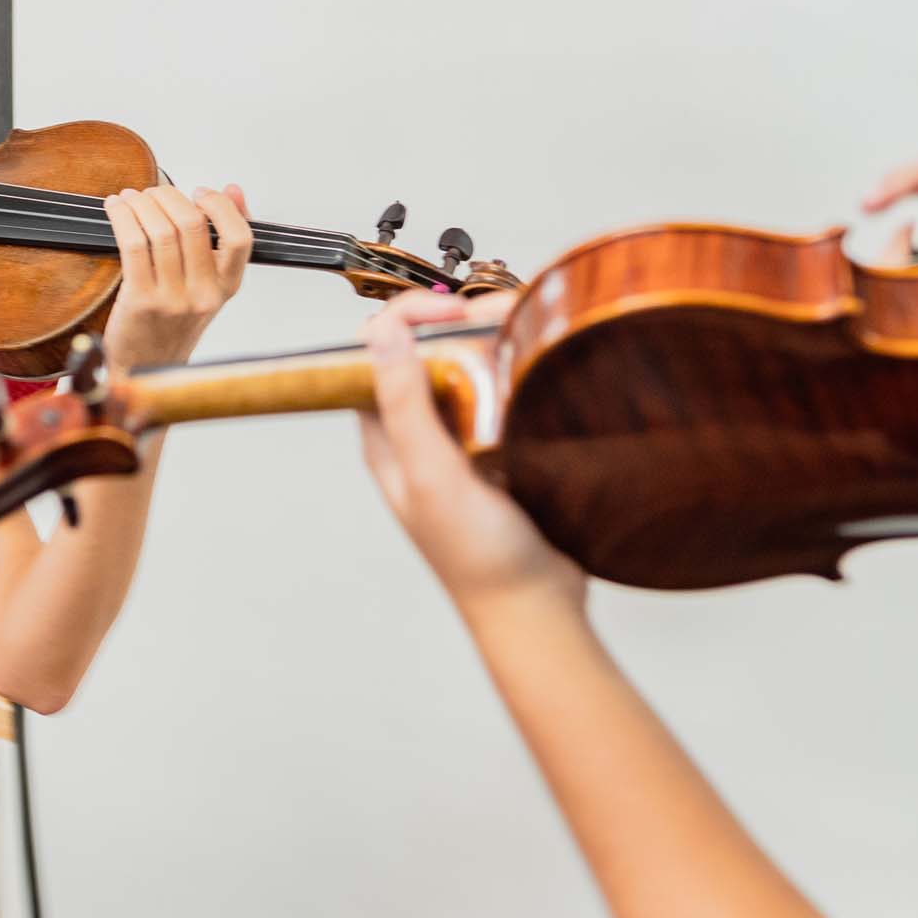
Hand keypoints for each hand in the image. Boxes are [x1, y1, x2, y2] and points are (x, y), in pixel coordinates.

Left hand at [99, 182, 250, 369]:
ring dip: (142, 203)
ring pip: (161, 231)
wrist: (142, 368)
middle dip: (169, 196)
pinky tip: (117, 209)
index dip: (220, 206)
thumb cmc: (171, 324)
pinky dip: (123, 218)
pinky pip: (134, 245)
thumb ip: (222, 239)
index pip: (240, 238)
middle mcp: (203, 295)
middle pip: (192, 225)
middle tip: (154, 192)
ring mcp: (172, 299)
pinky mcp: (140, 300)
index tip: (201, 192)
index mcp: (225, 288)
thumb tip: (234, 190)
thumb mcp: (207, 286)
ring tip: (132, 198)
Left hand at [359, 292, 582, 616]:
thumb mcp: (433, 476)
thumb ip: (404, 405)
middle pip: (426, 351)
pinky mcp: (502, 447)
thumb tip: (379, 335)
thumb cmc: (478, 558)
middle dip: (460, 320)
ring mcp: (462, 440)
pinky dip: (520, 370)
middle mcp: (420, 433)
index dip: (408, 317)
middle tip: (500, 318)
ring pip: (469, 366)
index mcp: (388, 438)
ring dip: (494, 341)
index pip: (377, 352)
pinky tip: (539, 370)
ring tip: (525, 338)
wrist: (537, 606)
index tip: (452, 311)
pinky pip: (504, 391)